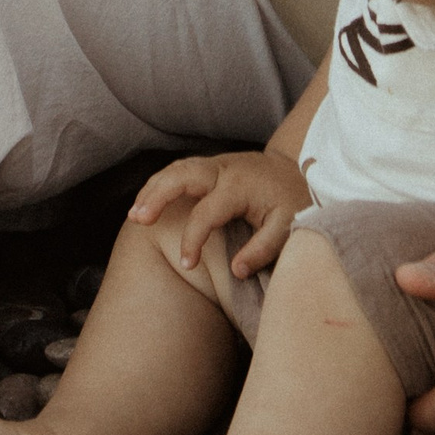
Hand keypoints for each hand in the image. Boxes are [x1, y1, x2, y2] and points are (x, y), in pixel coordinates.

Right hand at [131, 147, 311, 279]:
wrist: (299, 172)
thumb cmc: (294, 202)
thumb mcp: (289, 227)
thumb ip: (263, 249)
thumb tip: (236, 270)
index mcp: (240, 185)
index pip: (206, 212)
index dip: (192, 240)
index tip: (186, 265)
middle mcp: (225, 168)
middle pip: (183, 174)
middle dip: (158, 195)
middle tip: (139, 220)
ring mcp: (217, 163)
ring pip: (177, 168)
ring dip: (154, 188)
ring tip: (135, 215)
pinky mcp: (213, 166)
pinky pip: (181, 168)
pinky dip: (161, 182)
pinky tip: (148, 201)